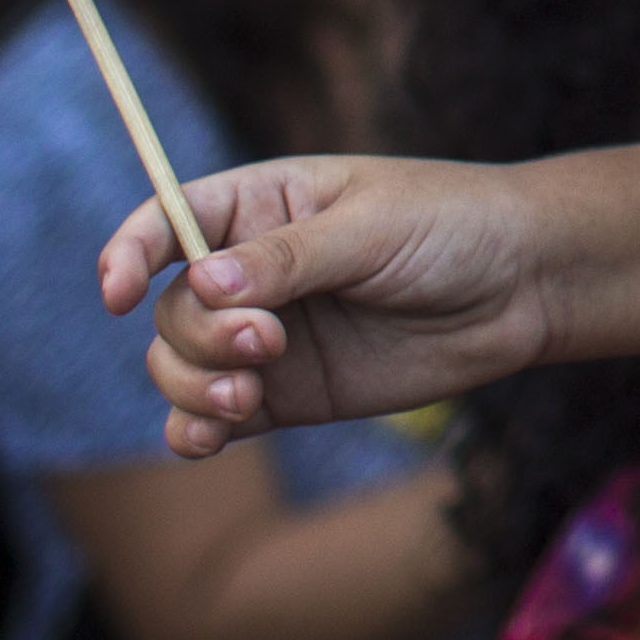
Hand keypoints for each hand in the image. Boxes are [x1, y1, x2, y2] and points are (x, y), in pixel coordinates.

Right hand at [98, 154, 576, 460]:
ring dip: (192, 385)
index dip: (128, 254)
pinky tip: (211, 435)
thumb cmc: (451, 226)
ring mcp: (267, 337)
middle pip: (171, 310)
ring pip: (179, 367)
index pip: (167, 224)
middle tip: (265, 343)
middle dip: (197, 334)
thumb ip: (288, 260)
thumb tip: (203, 285)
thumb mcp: (371, 228)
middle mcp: (251, 272)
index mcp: (262, 204)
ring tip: (248, 396)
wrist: (523, 286)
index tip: (116, 291)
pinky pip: (213, 418)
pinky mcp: (289, 395)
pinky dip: (196, 430)